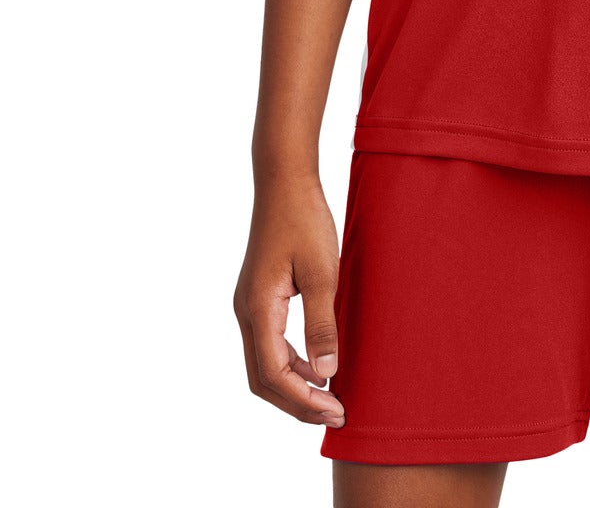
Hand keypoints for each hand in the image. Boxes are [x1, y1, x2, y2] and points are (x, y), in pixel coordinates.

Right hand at [233, 174, 345, 428]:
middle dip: (297, 404)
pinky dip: (290, 365)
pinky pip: (268, 345)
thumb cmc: (304, 220)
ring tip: (329, 397)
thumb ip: (322, 323)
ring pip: (262, 365)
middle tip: (336, 415)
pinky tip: (317, 365)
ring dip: (293, 387)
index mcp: (258, 309)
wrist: (284, 181)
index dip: (304, 400)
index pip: (274, 374)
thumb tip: (327, 372)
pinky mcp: (258, 298)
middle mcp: (246, 312)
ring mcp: (248, 305)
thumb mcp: (323, 272)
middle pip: (262, 380)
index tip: (336, 410)